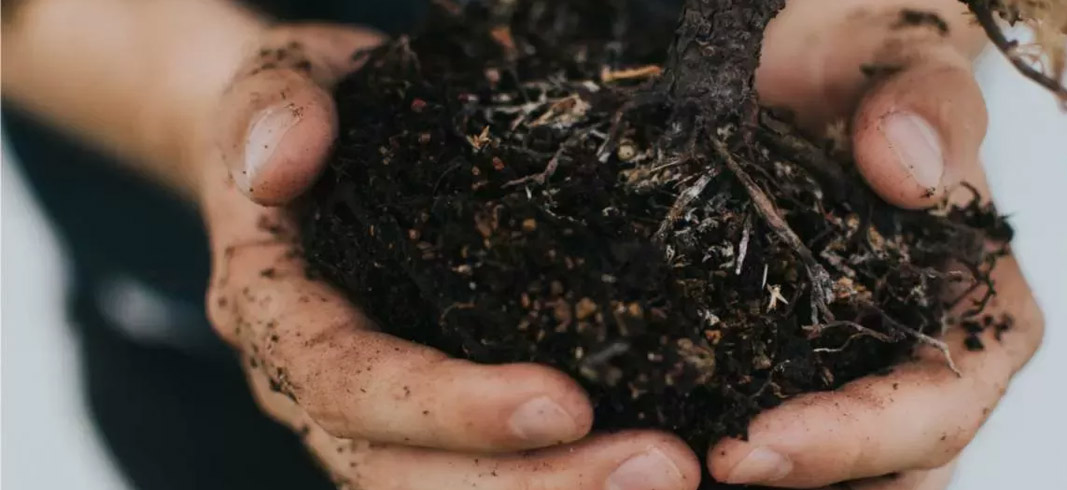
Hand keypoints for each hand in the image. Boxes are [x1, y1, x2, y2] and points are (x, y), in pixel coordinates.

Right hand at [201, 24, 699, 489]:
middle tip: (660, 466)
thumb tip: (283, 166)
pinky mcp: (432, 410)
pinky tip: (640, 463)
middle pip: (407, 474)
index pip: (348, 383)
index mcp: (275, 311)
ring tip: (671, 473)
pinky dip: (559, 475)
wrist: (313, 137)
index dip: (450, 407)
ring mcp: (376, 410)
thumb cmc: (312, 105)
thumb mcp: (283, 76)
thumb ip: (274, 106)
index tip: (565, 402)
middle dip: (534, 484)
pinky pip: (487, 465)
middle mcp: (318, 385)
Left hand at [706, 1, 1043, 487]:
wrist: (813, 72)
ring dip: (765, 481)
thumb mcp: (906, 62)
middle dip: (801, 484)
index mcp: (978, 314)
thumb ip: (926, 106)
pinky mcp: (781, 367)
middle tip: (698, 469)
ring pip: (827, 475)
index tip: (755, 445)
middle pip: (885, 476)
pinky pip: (762, 428)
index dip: (854, 444)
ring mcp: (852, 376)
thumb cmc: (871, 69)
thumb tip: (907, 173)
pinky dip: (717, 445)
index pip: (933, 413)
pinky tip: (655, 437)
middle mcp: (921, 363)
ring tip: (668, 469)